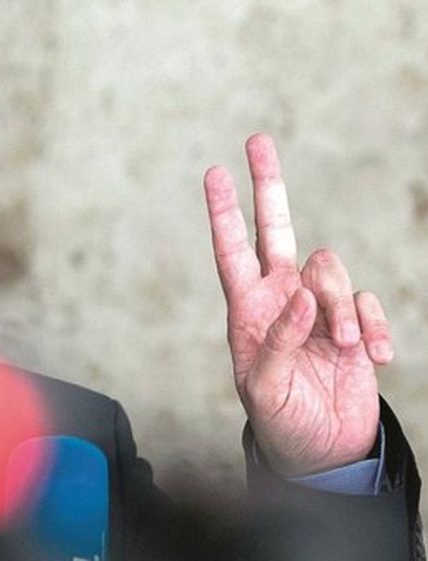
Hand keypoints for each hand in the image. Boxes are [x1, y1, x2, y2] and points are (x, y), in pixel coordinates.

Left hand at [204, 134, 392, 475]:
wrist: (322, 450)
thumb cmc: (279, 420)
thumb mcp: (263, 388)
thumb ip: (276, 340)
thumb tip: (298, 294)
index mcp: (247, 309)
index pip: (231, 251)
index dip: (223, 213)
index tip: (215, 172)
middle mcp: (280, 298)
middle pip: (275, 229)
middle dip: (267, 186)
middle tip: (257, 141)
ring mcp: (317, 309)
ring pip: (329, 268)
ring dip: (340, 305)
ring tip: (346, 347)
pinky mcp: (353, 324)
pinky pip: (367, 302)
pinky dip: (374, 326)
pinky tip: (376, 358)